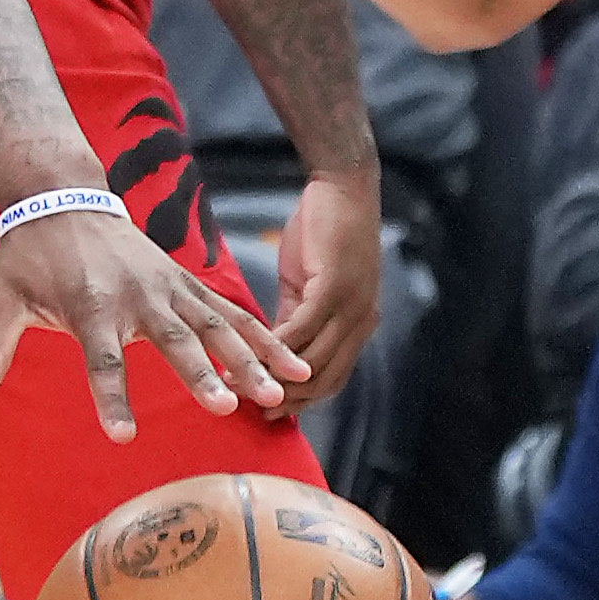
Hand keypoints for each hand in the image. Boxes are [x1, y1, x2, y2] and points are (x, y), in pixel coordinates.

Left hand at [0, 203, 298, 439]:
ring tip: (274, 393)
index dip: (109, 395)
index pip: (100, 359)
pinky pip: (233, 312)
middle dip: (200, 373)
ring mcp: (169, 287)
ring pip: (216, 325)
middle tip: (225, 407)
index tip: (121, 435)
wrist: (63, 200)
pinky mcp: (188, 283)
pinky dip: (264, 337)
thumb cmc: (29, 259)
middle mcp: (137, 296)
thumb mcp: (2, 302)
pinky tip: (295, 367)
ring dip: (247, 359)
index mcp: (90, 305)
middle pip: (173, 340)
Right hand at [267, 165, 381, 400]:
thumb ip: (295, 315)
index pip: (331, 379)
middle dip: (287, 401)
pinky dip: (274, 347)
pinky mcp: (335, 287)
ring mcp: (352, 306)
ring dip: (274, 377)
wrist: (344, 186)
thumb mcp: (307, 282)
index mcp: (356, 324)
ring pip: (313, 360)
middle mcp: (361, 322)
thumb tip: (273, 346)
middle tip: (250, 410)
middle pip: (325, 379)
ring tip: (238, 383)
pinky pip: (303, 328)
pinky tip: (247, 352)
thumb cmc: (324, 231)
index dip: (300, 402)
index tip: (265, 412)